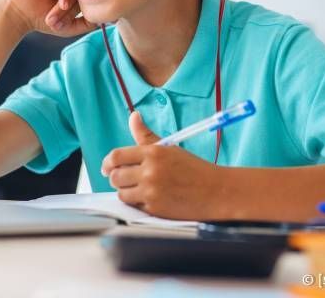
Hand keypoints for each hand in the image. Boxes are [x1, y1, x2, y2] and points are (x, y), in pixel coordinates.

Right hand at [0, 0, 96, 36]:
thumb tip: (109, 20)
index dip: (92, 5)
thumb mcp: (68, 26)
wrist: (17, 13)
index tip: (95, 15)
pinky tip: (62, 5)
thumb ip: (86, 24)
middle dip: (80, 4)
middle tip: (71, 16)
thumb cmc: (40, 19)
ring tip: (63, 11)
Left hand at [100, 111, 227, 220]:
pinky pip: (134, 205)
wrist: (216, 191)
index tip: (108, 166)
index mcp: (153, 153)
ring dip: (125, 191)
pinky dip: (137, 202)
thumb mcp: (169, 148)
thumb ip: (146, 136)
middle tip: (123, 178)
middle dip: (115, 177)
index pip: (116, 156)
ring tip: (137, 188)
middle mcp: (150, 171)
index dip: (108, 163)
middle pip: (115, 176)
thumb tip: (133, 116)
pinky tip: (148, 197)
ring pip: (121, 193)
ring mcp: (152, 191)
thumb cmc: (192, 168)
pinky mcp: (155, 208)